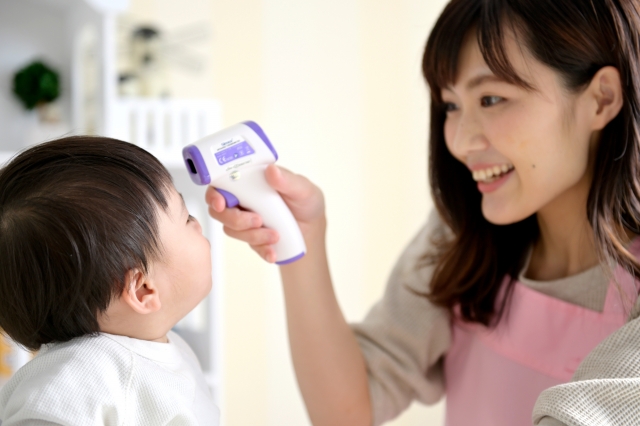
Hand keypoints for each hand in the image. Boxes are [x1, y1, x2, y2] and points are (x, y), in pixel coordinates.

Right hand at [205, 164, 325, 261]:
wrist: (312, 227)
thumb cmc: (305, 201)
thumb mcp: (302, 188)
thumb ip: (287, 180)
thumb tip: (271, 170)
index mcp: (250, 181)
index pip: (221, 183)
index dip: (214, 194)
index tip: (220, 202)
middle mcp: (242, 199)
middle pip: (219, 210)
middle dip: (235, 219)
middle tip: (258, 220)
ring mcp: (245, 220)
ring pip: (232, 230)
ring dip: (252, 235)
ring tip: (275, 234)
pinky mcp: (251, 238)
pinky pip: (248, 246)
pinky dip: (261, 250)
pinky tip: (273, 251)